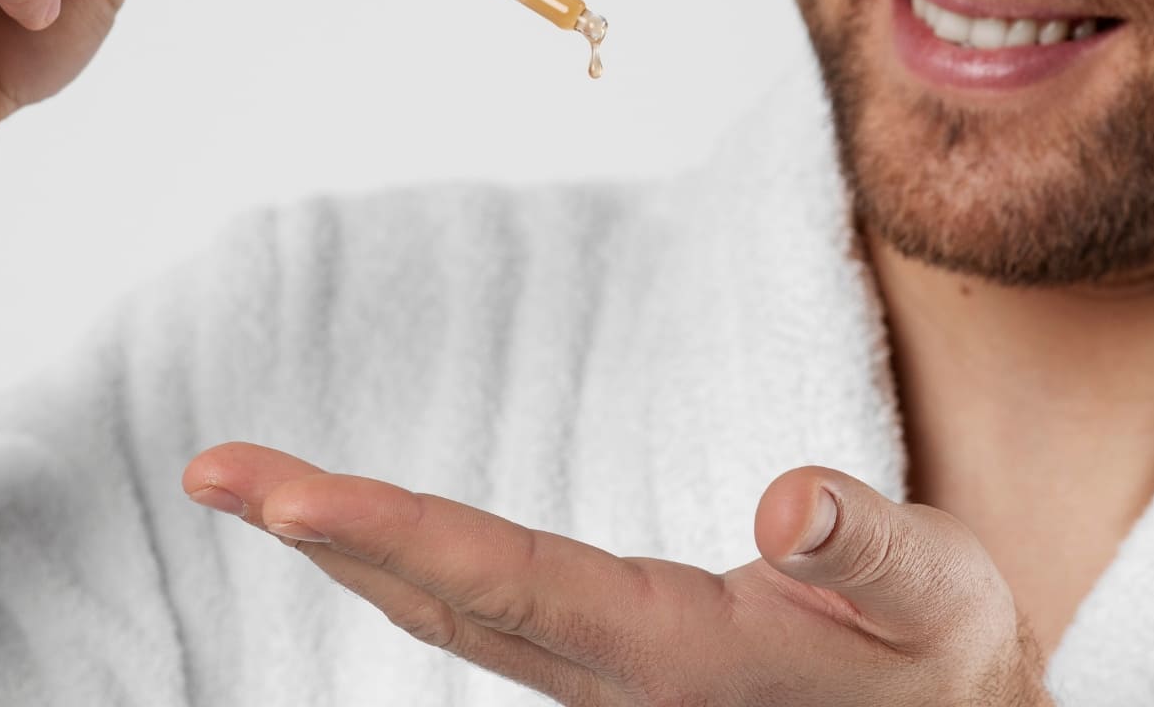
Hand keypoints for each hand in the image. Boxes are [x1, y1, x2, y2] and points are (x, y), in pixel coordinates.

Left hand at [184, 444, 1052, 705]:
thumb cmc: (941, 667)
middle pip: (441, 601)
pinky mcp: (615, 673)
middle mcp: (616, 682)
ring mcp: (607, 688)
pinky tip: (369, 540)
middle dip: (321, 532)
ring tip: (257, 487)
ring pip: (450, 615)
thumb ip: (863, 547)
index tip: (279, 493)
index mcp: (676, 657)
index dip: (386, 531)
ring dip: (348, 548)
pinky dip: (410, 567)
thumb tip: (785, 497)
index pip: (505, 581)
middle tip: (212, 468)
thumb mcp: (933, 597)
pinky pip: (484, 618)